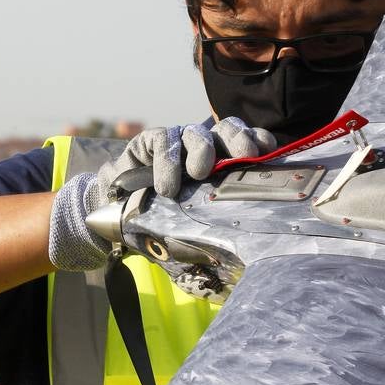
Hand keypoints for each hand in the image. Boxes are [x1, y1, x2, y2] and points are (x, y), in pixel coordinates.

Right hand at [47, 118, 274, 270]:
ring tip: (199, 174)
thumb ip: (218, 227)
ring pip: (197, 133)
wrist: (117, 214)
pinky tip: (166, 185)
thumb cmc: (165, 220)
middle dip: (238, 139)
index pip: (247, 141)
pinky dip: (166, 162)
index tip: (267, 151)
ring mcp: (178, 140)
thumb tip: (246, 255)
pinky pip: (163, 142)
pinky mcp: (151, 141)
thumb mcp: (196, 224)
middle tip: (243, 156)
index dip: (258, 141)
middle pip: (227, 129)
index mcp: (222, 162)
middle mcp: (204, 146)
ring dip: (202, 150)